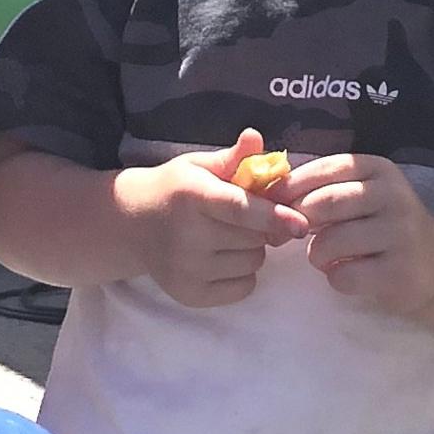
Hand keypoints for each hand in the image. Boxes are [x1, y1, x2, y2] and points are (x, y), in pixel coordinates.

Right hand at [117, 131, 302, 307]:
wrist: (132, 223)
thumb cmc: (175, 189)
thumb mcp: (200, 166)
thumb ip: (233, 157)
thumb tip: (255, 138)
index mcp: (192, 196)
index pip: (239, 209)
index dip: (273, 216)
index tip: (301, 224)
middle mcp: (187, 236)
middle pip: (254, 238)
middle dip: (260, 228)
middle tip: (240, 218)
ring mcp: (187, 270)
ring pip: (252, 263)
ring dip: (251, 250)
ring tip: (226, 236)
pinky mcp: (190, 295)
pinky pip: (243, 288)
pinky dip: (242, 274)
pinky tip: (220, 258)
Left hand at [280, 152, 433, 322]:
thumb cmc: (382, 226)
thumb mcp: (360, 195)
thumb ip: (321, 188)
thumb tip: (265, 192)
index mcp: (377, 169)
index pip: (322, 169)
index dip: (289, 189)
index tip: (271, 208)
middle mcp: (392, 195)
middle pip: (324, 204)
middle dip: (297, 222)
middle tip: (289, 237)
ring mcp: (400, 233)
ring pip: (331, 241)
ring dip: (316, 254)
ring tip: (324, 257)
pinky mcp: (400, 271)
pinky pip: (345, 275)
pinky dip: (334, 278)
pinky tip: (347, 274)